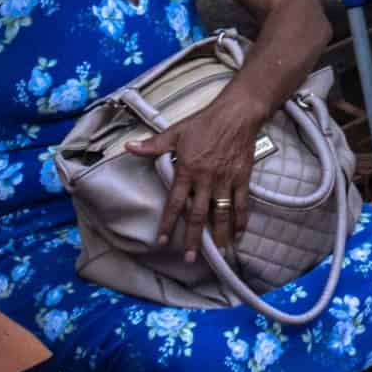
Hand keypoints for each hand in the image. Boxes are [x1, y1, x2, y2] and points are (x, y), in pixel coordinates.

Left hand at [127, 93, 268, 261]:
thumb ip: (154, 145)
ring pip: (221, 213)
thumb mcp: (176, 132)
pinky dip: (241, 219)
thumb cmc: (205, 122)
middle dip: (194, 238)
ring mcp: (225, 180)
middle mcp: (205, 179)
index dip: (168, 223)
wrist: (238, 113)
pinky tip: (239, 233)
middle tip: (190, 258)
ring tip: (218, 252)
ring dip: (219, 234)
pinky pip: (241, 203)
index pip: (175, 202)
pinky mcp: (242, 178)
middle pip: (198, 214)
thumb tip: (129, 147)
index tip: (162, 241)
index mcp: (187, 170)